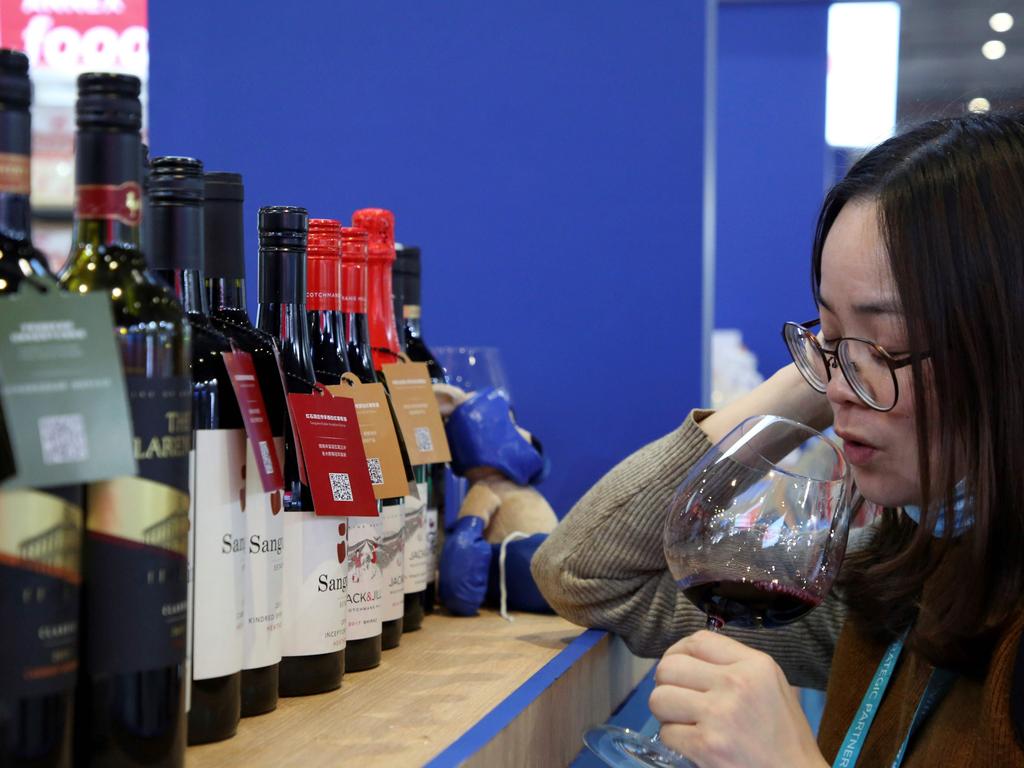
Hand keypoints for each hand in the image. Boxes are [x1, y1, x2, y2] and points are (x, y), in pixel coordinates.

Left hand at [649, 631, 826, 767]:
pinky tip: (693, 742)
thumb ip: (734, 665)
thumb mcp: (771, 685)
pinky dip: (673, 739)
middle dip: (666, 684)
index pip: (698, 640)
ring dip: (666, 712)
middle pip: (670, 667)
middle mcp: (736, 683)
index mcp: (755, 664)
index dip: (678, 652)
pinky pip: (666, 732)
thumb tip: (689, 657)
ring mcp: (719, 714)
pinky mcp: (706, 745)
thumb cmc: (784, 736)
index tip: (678, 669)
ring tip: (684, 720)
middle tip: (678, 699)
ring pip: (659, 698)